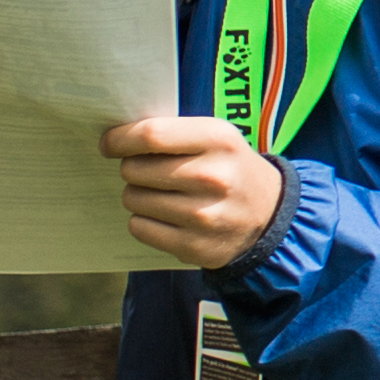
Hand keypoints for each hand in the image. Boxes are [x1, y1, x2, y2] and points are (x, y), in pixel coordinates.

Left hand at [107, 115, 290, 270]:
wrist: (270, 216)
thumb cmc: (230, 169)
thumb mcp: (216, 139)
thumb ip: (172, 133)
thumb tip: (115, 138)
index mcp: (218, 140)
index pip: (151, 135)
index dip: (120, 139)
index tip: (109, 144)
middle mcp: (213, 177)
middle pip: (135, 169)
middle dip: (131, 168)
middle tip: (146, 171)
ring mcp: (204, 215)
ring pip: (133, 199)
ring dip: (138, 195)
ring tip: (162, 194)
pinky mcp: (194, 246)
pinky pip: (140, 227)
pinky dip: (144, 221)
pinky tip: (166, 216)